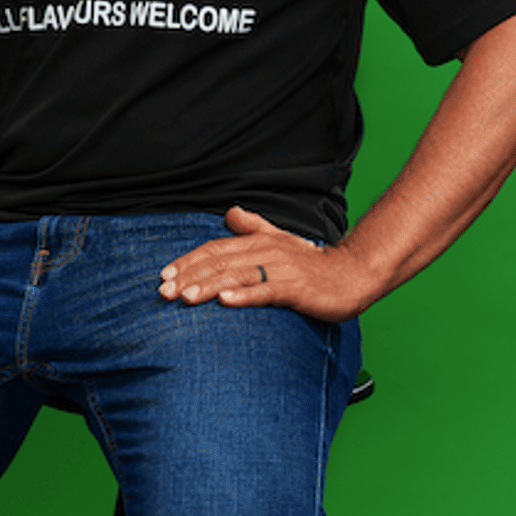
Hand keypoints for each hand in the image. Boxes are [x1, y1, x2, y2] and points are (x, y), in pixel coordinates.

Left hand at [158, 205, 373, 320]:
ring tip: (185, 297)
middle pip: (219, 263)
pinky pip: (267, 291)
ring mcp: (281, 270)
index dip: (187, 261)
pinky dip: (245, 296)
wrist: (353, 274)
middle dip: (189, 276)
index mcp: (258, 242)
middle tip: (163, 292)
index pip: (214, 250)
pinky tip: (225, 302)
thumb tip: (230, 212)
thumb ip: (253, 227)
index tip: (163, 276)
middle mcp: (266, 252)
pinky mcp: (297, 289)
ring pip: (237, 276)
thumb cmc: (312, 263)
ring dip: (209, 286)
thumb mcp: (279, 241)